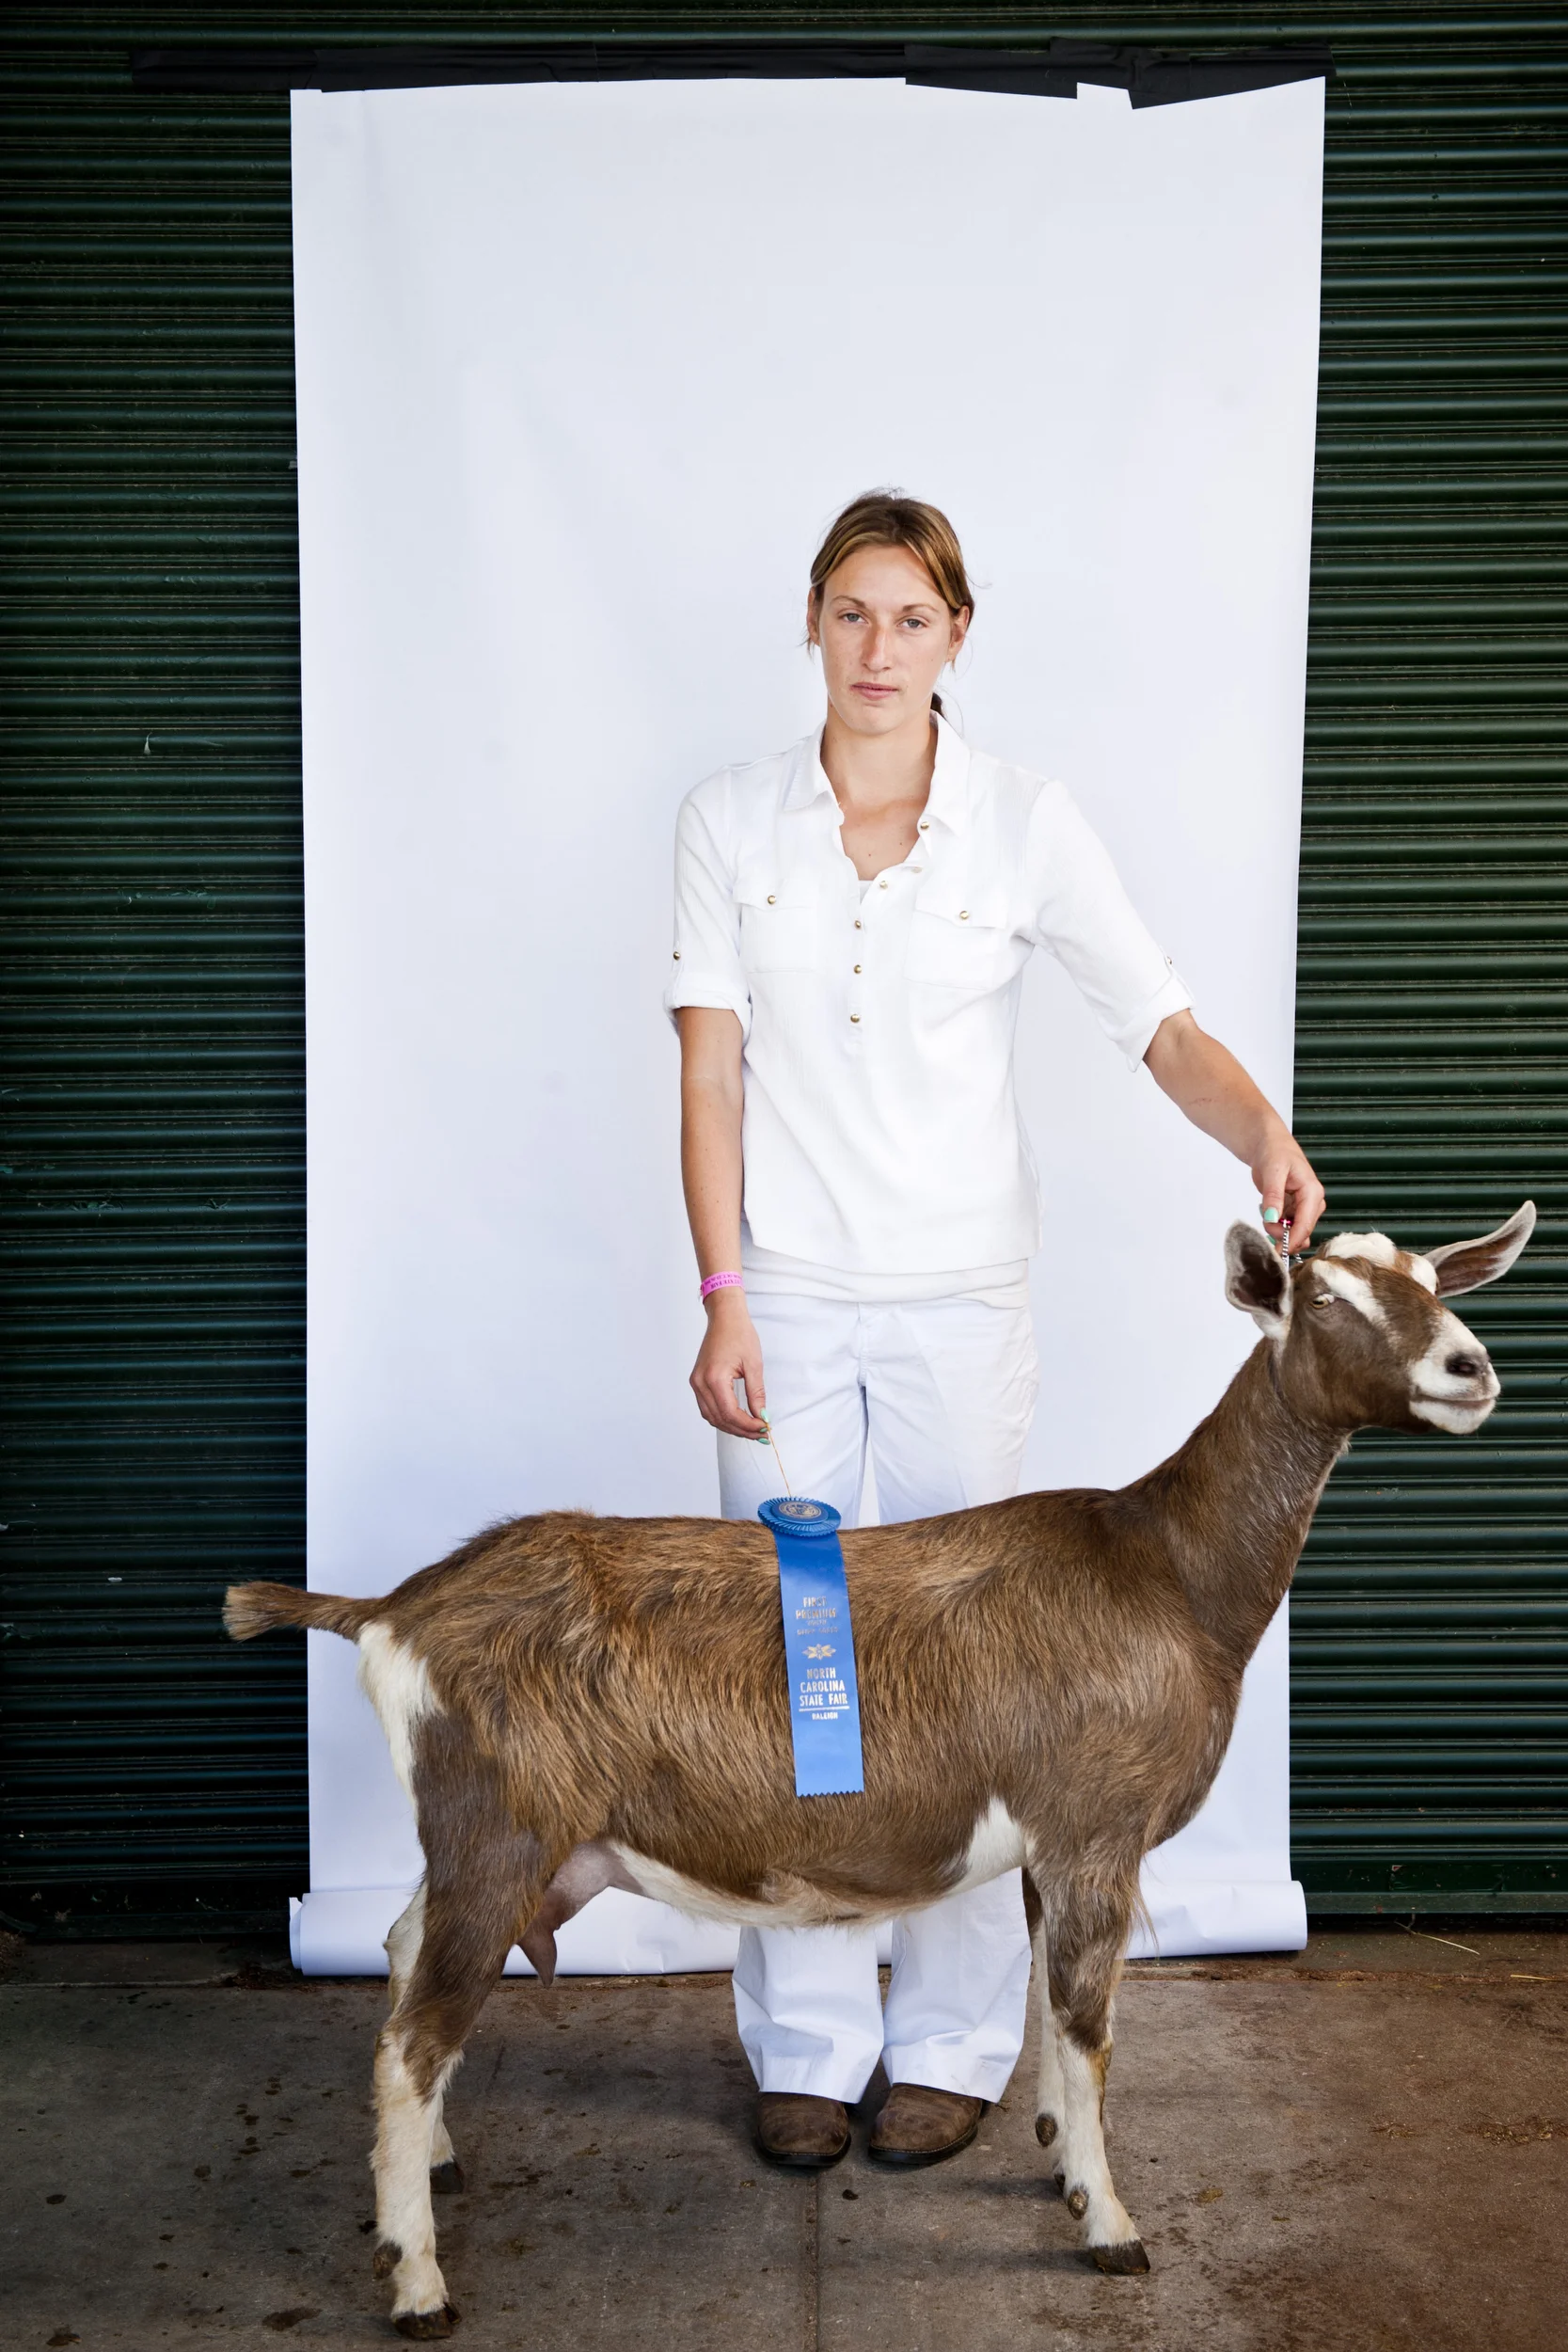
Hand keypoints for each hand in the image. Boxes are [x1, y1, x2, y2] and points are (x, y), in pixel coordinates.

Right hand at [690, 1290, 766, 1436]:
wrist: (725, 1317)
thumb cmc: (739, 1334)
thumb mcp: (753, 1365)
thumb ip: (756, 1394)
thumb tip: (761, 1415)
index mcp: (714, 1378)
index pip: (730, 1414)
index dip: (748, 1425)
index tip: (764, 1428)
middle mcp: (700, 1383)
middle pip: (719, 1419)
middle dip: (741, 1430)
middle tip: (761, 1434)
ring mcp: (696, 1382)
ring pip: (711, 1417)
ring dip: (730, 1426)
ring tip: (751, 1429)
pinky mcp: (697, 1381)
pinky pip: (706, 1407)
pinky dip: (721, 1417)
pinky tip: (736, 1419)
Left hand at [1253, 1126, 1325, 1255]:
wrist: (1269, 1146)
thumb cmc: (1274, 1152)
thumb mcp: (1272, 1172)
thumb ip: (1273, 1196)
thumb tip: (1273, 1219)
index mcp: (1312, 1192)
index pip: (1305, 1225)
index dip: (1290, 1241)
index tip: (1274, 1252)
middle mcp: (1313, 1202)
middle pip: (1301, 1232)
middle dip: (1282, 1236)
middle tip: (1264, 1224)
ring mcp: (1305, 1207)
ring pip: (1294, 1232)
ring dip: (1278, 1231)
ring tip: (1265, 1212)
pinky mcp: (1295, 1210)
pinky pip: (1287, 1227)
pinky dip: (1276, 1225)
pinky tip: (1268, 1211)